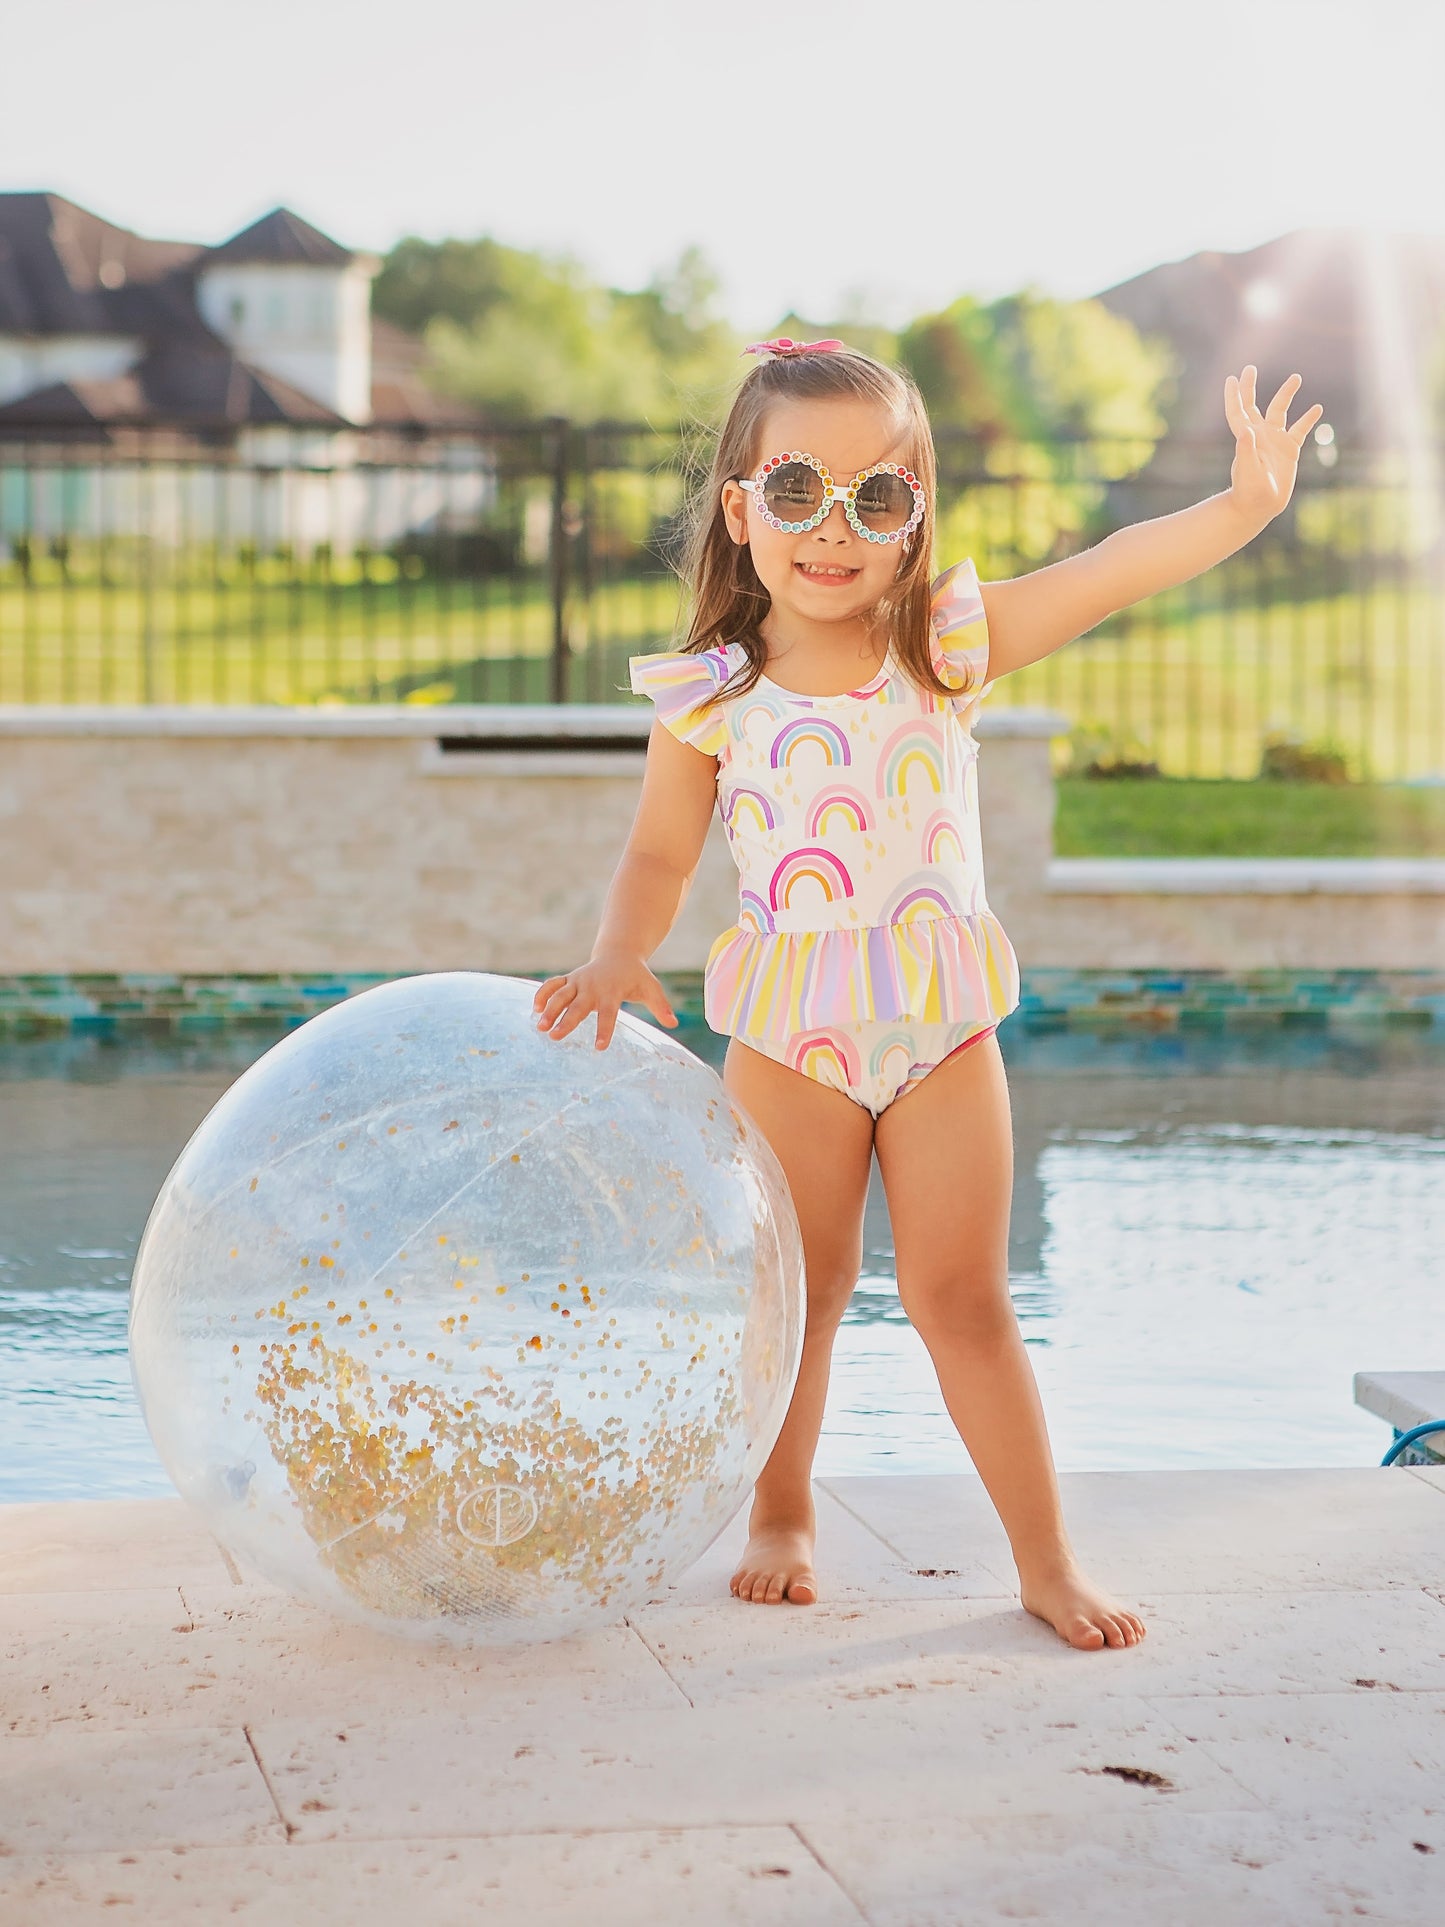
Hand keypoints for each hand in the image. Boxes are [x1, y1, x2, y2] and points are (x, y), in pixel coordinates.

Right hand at [532, 949, 676, 1048]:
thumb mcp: (651, 988)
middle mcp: (592, 987)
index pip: (608, 1014)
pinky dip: (542, 994)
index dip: (604, 1030)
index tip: (599, 1047)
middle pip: (577, 1006)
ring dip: (549, 1010)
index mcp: (612, 992)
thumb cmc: (636, 976)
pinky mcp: (569, 979)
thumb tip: (674, 1022)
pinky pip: (552, 985)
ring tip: (539, 1027)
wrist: (619, 953)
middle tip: (553, 1036)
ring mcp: (578, 982)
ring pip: (560, 995)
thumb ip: (660, 1006)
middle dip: (565, 1021)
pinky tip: (534, 1009)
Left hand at [1224, 365, 1323, 526]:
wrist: (1259, 507)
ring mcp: (1274, 441)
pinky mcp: (1289, 450)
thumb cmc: (1249, 492)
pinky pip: (1300, 430)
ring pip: (1280, 412)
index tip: (1232, 378)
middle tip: (1250, 368)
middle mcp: (1259, 435)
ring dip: (1286, 394)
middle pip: (1254, 405)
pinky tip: (1316, 408)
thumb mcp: (1246, 472)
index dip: (1234, 395)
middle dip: (1250, 387)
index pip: (1238, 412)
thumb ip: (1245, 451)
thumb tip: (1245, 430)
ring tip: (1296, 378)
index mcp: (1246, 438)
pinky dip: (1307, 419)